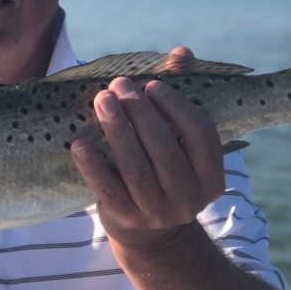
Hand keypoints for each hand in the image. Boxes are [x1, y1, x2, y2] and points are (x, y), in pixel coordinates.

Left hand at [71, 47, 224, 249]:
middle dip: (139, 112)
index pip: (200, 134)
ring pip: (136, 167)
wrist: (153, 237)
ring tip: (101, 100)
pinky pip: (107, 189)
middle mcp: (189, 197)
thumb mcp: (180, 144)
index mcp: (211, 175)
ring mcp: (158, 212)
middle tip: (118, 85)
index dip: (176, 106)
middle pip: (164, 148)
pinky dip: (91, 165)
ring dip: (116, 130)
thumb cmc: (166, 172)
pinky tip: (79, 143)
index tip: (151, 84)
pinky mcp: (126, 219)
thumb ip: (179, 99)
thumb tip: (182, 53)